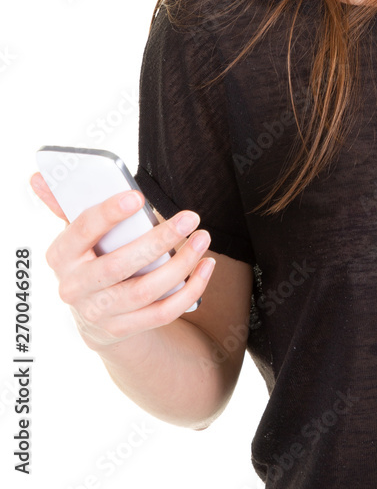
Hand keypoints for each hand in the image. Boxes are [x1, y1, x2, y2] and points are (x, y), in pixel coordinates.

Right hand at [30, 172, 214, 352]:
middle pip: (119, 264)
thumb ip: (63, 204)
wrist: (93, 314)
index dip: (108, 213)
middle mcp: (75, 287)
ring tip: (202, 238)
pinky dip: (190, 290)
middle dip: (159, 239)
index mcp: (61, 255)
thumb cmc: (91, 258)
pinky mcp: (124, 329)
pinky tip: (206, 266)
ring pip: (145, 291)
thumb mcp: (76, 233)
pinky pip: (163, 312)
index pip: (82, 230)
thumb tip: (40, 176)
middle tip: (190, 217)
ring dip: (181, 264)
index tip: (138, 197)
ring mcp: (99, 312)